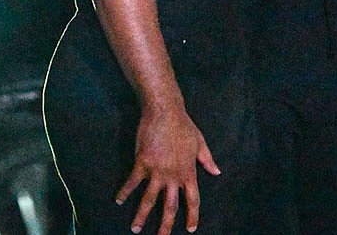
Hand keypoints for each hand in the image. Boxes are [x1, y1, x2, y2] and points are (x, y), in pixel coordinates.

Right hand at [116, 103, 219, 234]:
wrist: (165, 113)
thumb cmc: (184, 126)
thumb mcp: (200, 143)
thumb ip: (207, 160)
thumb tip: (217, 172)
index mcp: (188, 171)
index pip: (193, 198)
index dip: (192, 214)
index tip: (190, 228)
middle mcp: (173, 175)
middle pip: (170, 205)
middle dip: (166, 224)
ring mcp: (157, 171)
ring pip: (149, 199)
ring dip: (141, 216)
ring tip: (135, 229)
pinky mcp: (142, 164)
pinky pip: (132, 182)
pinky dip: (124, 192)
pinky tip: (119, 200)